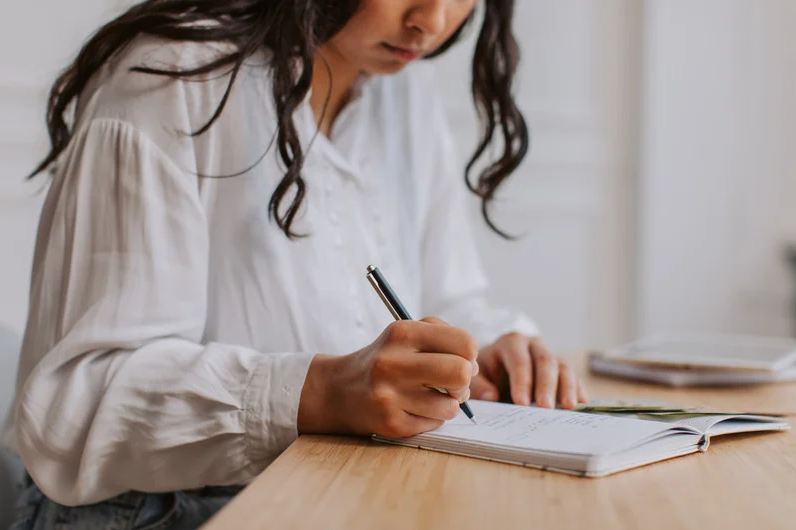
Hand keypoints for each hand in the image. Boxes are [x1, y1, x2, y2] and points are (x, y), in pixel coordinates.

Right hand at [298, 317, 477, 437]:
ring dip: (448, 404)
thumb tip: (473, 365)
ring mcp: (390, 396)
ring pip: (450, 406)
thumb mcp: (407, 332)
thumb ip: (443, 336)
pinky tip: (413, 409)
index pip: (464, 343)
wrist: (339, 390)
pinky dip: (431, 418)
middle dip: (464, 381)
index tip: (461, 359)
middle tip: (454, 383)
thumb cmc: (386, 359)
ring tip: (430, 397)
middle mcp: (393, 363)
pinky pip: (434, 424)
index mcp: (401, 333)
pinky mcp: (391, 424)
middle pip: (461, 373)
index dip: (470, 355)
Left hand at [470, 332, 586, 408]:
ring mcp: (551, 356)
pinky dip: (578, 391)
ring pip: (564, 368)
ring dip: (568, 388)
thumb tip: (491, 397)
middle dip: (547, 385)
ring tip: (568, 407)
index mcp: (511, 343)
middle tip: (546, 408)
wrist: (499, 364)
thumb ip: (480, 385)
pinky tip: (581, 405)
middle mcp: (534, 346)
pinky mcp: (562, 370)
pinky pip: (575, 378)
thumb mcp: (477, 374)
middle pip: (546, 361)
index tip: (521, 403)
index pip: (519, 361)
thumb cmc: (487, 370)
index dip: (522, 382)